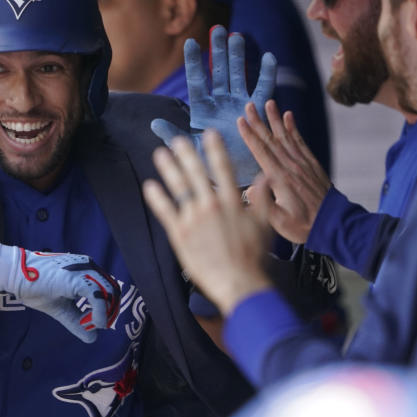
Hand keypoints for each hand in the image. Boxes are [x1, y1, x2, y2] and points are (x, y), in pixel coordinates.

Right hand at [0, 244, 120, 342]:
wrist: (15, 276)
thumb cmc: (35, 287)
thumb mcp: (61, 308)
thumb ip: (77, 320)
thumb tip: (93, 337)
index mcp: (86, 271)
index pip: (108, 289)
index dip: (107, 308)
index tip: (93, 322)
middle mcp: (89, 267)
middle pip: (113, 291)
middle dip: (110, 311)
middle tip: (95, 325)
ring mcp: (84, 271)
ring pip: (109, 293)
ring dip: (105, 313)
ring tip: (91, 325)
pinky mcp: (76, 279)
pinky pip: (97, 297)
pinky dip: (100, 313)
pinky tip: (95, 324)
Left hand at [143, 130, 273, 315]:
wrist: (238, 282)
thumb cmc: (253, 257)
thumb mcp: (264, 226)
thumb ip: (262, 200)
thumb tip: (265, 177)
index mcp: (232, 202)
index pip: (223, 169)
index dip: (215, 149)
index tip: (208, 134)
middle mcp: (211, 205)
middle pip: (196, 173)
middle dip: (186, 154)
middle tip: (177, 140)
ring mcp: (193, 219)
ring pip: (178, 187)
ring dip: (168, 168)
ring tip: (160, 154)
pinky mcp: (180, 234)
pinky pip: (166, 211)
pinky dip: (157, 197)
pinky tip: (150, 186)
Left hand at [151, 26, 275, 186]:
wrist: (235, 177)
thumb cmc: (209, 165)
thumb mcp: (191, 150)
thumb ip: (174, 136)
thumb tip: (154, 122)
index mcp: (202, 110)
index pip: (196, 81)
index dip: (193, 62)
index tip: (189, 42)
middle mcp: (220, 103)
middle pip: (219, 72)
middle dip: (218, 51)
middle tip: (218, 29)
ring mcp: (238, 104)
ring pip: (238, 75)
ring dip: (238, 56)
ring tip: (238, 36)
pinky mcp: (256, 110)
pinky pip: (263, 89)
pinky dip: (267, 74)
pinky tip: (270, 56)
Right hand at [240, 100, 330, 242]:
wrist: (333, 224)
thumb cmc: (303, 226)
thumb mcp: (279, 222)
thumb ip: (264, 206)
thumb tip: (249, 190)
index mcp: (280, 179)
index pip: (261, 152)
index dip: (250, 136)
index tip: (241, 121)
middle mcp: (291, 167)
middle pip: (271, 140)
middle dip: (259, 122)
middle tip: (249, 105)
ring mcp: (302, 164)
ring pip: (286, 137)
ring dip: (276, 119)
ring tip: (269, 103)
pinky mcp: (311, 165)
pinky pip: (300, 142)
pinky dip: (294, 128)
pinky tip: (289, 116)